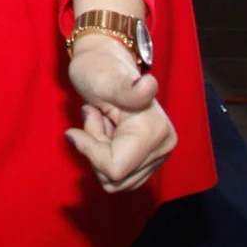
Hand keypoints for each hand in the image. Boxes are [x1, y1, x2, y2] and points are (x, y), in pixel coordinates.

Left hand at [66, 36, 176, 191]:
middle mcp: (164, 147)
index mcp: (155, 132)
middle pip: (115, 178)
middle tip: (95, 117)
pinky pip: (119, 175)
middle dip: (95, 151)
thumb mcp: (103, 80)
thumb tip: (149, 86)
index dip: (90, 150)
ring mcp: (159, 155)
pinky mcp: (150, 159)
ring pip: (116, 180)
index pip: (114, 169)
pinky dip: (105, 156)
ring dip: (99, 152)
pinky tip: (107, 131)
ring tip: (102, 121)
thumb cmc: (99, 70)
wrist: (106, 65)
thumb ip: (126, 90)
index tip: (83, 120)